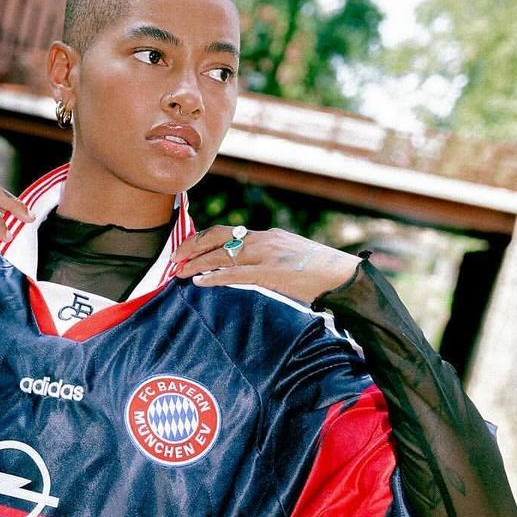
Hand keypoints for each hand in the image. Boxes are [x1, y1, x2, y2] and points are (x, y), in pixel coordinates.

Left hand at [170, 225, 359, 304]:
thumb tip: (246, 270)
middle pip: (217, 237)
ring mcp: (266, 255)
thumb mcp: (289, 258)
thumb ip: (267, 259)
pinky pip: (234, 274)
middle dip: (192, 246)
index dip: (202, 240)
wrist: (341, 276)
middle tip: (175, 258)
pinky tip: (200, 282)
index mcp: (267, 236)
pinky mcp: (270, 273)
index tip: (187, 249)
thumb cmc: (318, 273)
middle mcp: (264, 240)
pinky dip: (214, 277)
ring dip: (197, 264)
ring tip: (180, 272)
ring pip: (221, 255)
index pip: (227, 233)